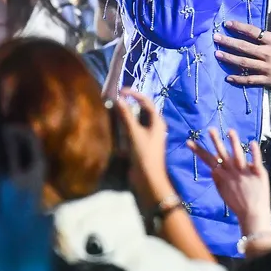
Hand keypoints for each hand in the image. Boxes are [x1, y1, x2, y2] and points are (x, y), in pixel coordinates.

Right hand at [0, 173, 52, 270]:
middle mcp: (8, 219)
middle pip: (7, 187)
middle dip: (2, 185)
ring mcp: (30, 226)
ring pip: (29, 198)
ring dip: (23, 197)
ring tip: (21, 200)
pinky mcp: (46, 237)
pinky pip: (47, 217)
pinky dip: (42, 216)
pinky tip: (39, 219)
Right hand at [113, 89, 172, 203]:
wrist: (147, 179)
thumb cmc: (144, 154)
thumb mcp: (134, 133)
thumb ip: (126, 116)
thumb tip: (118, 99)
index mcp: (157, 121)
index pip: (146, 102)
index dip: (134, 94)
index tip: (121, 91)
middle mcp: (154, 127)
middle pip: (141, 110)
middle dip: (129, 105)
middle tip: (115, 100)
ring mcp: (148, 136)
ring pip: (136, 121)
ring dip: (126, 116)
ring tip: (113, 110)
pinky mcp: (141, 144)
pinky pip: (133, 130)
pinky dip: (125, 126)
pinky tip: (115, 126)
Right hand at [188, 128, 270, 238]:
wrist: (253, 215)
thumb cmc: (238, 204)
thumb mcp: (223, 193)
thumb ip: (218, 180)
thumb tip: (212, 169)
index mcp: (223, 176)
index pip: (208, 160)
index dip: (198, 151)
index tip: (189, 141)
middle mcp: (232, 173)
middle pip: (222, 154)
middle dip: (215, 141)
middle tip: (210, 129)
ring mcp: (245, 173)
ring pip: (238, 155)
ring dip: (234, 143)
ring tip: (230, 131)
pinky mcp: (259, 174)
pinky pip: (256, 161)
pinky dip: (254, 152)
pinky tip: (252, 142)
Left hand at [215, 2, 270, 89]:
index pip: (252, 32)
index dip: (238, 27)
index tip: (227, 24)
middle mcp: (267, 54)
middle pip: (243, 47)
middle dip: (228, 42)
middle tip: (215, 37)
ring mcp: (266, 68)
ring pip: (243, 63)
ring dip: (229, 58)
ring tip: (217, 54)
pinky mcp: (267, 80)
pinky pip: (250, 80)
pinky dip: (238, 79)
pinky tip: (228, 77)